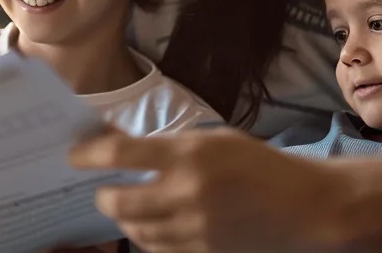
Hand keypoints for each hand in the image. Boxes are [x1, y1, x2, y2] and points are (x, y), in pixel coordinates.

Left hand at [70, 128, 381, 252]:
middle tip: (100, 188)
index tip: (74, 156)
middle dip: (102, 195)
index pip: (120, 155)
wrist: (308, 208)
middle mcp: (187, 193)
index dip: (88, 155)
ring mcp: (195, 229)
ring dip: (125, 219)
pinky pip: (159, 250)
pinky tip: (153, 226)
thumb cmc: (261, 166)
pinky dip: (149, 239)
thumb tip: (116, 144)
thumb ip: (167, 147)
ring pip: (136, 231)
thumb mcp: (215, 140)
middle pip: (118, 202)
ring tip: (126, 206)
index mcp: (190, 155)